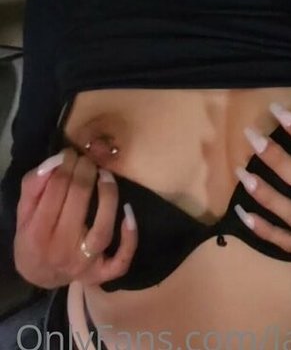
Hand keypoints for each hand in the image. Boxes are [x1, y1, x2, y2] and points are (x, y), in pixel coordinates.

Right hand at [14, 147, 137, 287]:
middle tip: (86, 160)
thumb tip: (55, 161)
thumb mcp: (24, 211)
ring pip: (103, 230)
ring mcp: (83, 264)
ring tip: (105, 174)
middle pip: (79, 203)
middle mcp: (61, 250)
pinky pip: (120, 261)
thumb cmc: (32, 237)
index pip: (55, 189)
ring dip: (109, 197)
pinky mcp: (100, 274)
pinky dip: (129, 239)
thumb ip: (34, 185)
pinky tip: (129, 213)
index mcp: (37, 233)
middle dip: (85, 172)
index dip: (65, 164)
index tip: (70, 153)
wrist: (39, 275)